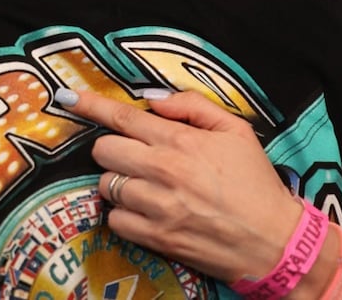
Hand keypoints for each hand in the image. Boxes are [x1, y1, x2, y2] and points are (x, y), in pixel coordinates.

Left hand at [57, 89, 301, 282]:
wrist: (274, 241)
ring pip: (106, 185)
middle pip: (104, 150)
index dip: (90, 105)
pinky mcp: (155, 238)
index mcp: (181, 141)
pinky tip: (147, 211)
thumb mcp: (235, 131)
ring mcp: (156, 207)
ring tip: (148, 186)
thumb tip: (152, 100)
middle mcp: (163, 171)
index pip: (122, 117)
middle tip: (135, 155)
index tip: (68, 99)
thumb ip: (192, 106)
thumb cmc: (256, 183)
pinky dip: (124, 214)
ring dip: (120, 182)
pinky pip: (114, 220)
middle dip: (113, 148)